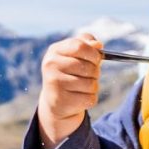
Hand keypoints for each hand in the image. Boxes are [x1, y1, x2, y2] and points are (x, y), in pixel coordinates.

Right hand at [37, 33, 103, 148]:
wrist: (55, 104)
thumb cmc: (69, 75)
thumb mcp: (74, 56)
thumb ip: (86, 43)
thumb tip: (98, 45)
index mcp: (54, 51)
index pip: (81, 46)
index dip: (94, 53)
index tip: (97, 58)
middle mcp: (50, 66)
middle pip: (90, 66)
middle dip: (95, 73)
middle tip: (87, 76)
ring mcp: (54, 84)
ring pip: (92, 83)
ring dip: (92, 87)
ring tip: (80, 89)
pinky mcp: (61, 101)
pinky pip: (90, 98)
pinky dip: (90, 100)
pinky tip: (78, 100)